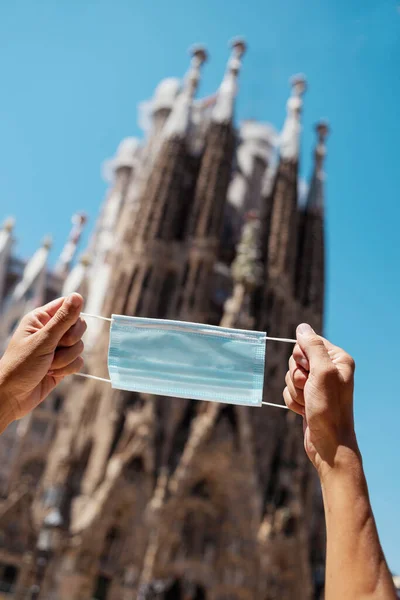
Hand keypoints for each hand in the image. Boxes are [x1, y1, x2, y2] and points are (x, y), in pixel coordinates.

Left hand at [0, 294, 85, 426]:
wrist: (12, 397)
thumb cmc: (21, 366)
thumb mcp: (43, 341)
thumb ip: (63, 319)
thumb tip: (78, 296)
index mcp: (41, 318)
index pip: (67, 305)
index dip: (73, 316)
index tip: (66, 329)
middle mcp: (50, 331)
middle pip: (78, 326)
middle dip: (70, 341)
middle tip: (55, 348)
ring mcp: (57, 348)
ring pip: (80, 346)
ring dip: (66, 359)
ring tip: (48, 366)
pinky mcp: (63, 364)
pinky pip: (78, 361)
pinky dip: (68, 369)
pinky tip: (52, 373)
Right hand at [283, 323, 358, 478]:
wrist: (328, 443)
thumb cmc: (329, 408)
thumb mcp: (322, 372)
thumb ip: (312, 347)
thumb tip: (302, 327)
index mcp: (337, 359)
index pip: (308, 342)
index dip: (302, 357)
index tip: (310, 370)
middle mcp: (328, 369)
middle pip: (295, 359)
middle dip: (297, 376)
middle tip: (310, 388)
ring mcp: (317, 384)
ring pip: (290, 376)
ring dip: (295, 391)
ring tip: (308, 402)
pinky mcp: (307, 397)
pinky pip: (288, 391)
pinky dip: (292, 401)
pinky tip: (305, 410)